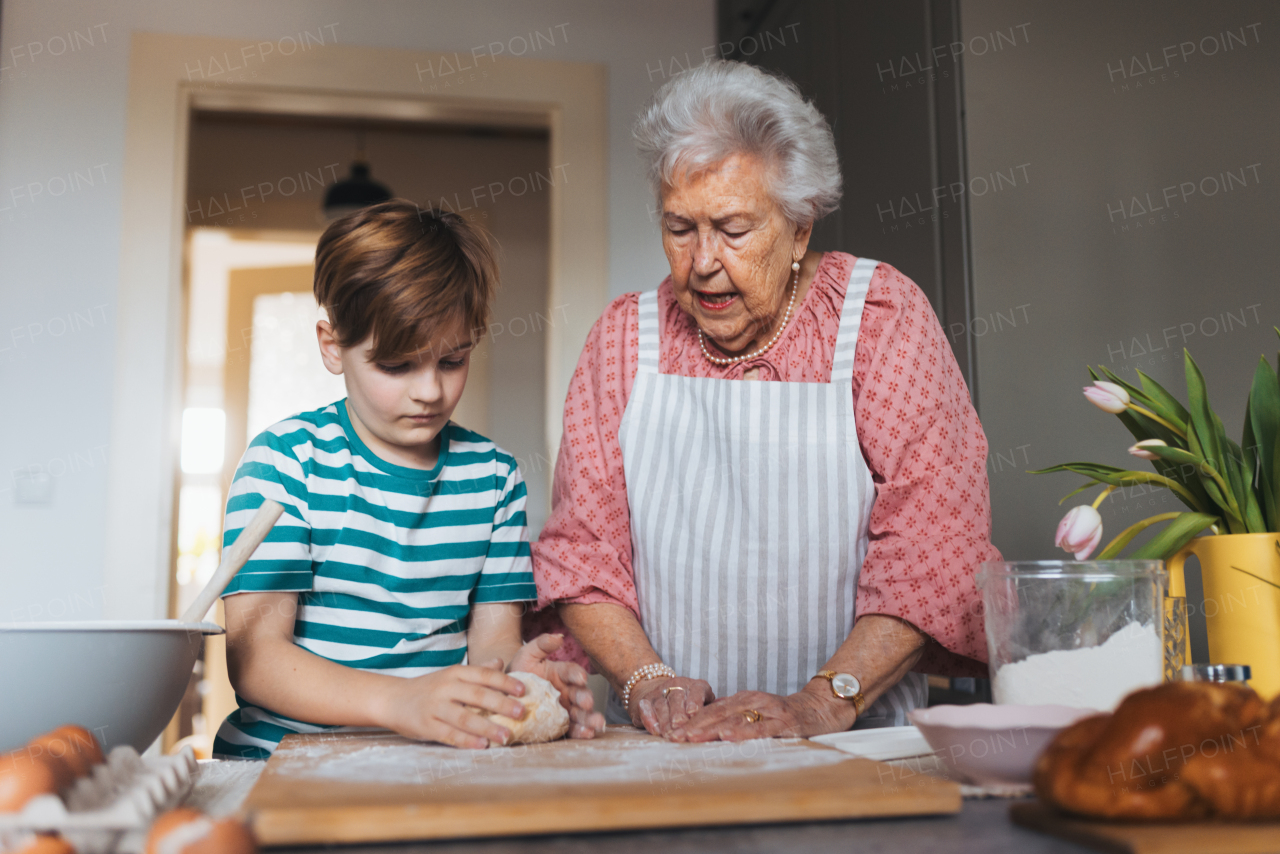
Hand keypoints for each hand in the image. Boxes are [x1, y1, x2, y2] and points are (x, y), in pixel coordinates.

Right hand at [374, 662, 528, 748]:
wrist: (392, 699)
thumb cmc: (429, 688)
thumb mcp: (451, 674)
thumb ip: (477, 671)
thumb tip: (501, 662)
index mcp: (455, 673)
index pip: (484, 675)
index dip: (505, 682)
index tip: (523, 690)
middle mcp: (446, 688)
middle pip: (477, 695)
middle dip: (501, 704)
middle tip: (521, 712)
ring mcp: (435, 707)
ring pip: (465, 717)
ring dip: (487, 727)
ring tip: (506, 736)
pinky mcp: (427, 726)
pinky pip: (449, 734)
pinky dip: (467, 741)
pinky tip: (482, 745)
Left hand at [508, 634, 606, 738]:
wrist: (505, 695)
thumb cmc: (519, 672)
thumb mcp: (527, 655)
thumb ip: (541, 645)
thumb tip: (558, 637)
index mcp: (561, 673)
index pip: (572, 672)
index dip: (577, 675)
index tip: (581, 678)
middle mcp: (567, 691)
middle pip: (580, 694)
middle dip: (585, 698)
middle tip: (587, 702)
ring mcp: (565, 709)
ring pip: (581, 713)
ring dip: (590, 718)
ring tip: (596, 723)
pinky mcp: (561, 725)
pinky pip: (572, 729)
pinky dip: (581, 732)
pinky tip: (587, 734)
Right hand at [631, 676, 714, 737]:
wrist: (663, 694)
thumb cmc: (692, 707)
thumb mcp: (705, 706)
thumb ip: (710, 714)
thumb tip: (720, 729)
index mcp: (697, 686)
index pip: (697, 690)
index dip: (695, 701)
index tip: (693, 713)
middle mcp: (678, 685)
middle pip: (677, 698)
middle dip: (678, 714)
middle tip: (679, 727)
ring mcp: (660, 691)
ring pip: (662, 705)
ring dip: (665, 721)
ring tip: (669, 735)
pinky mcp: (646, 700)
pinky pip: (645, 708)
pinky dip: (649, 719)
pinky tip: (655, 730)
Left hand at [669, 681, 855, 742]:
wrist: (821, 708)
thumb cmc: (785, 714)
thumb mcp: (755, 710)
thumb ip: (733, 714)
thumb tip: (705, 722)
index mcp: (743, 699)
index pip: (711, 710)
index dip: (689, 721)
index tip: (670, 733)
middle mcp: (752, 701)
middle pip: (717, 713)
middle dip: (693, 726)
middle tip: (673, 737)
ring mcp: (768, 710)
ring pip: (734, 718)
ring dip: (710, 728)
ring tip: (691, 738)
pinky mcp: (784, 721)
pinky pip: (760, 728)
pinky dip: (743, 732)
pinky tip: (728, 737)